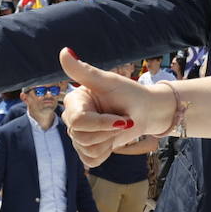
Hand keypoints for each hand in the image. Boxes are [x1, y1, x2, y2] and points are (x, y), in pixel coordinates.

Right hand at [58, 48, 167, 165]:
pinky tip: (112, 140)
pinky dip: (106, 153)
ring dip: (109, 142)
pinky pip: (91, 160)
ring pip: (88, 150)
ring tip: (117, 129)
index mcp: (74, 101)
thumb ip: (84, 71)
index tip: (122, 119)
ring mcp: (78, 136)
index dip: (102, 123)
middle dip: (108, 132)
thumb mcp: (108, 81)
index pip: (78, 121)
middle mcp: (72, 119)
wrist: (146, 111)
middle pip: (82, 138)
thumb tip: (64, 51)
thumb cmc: (130, 93)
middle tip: (122, 121)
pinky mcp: (86, 150)